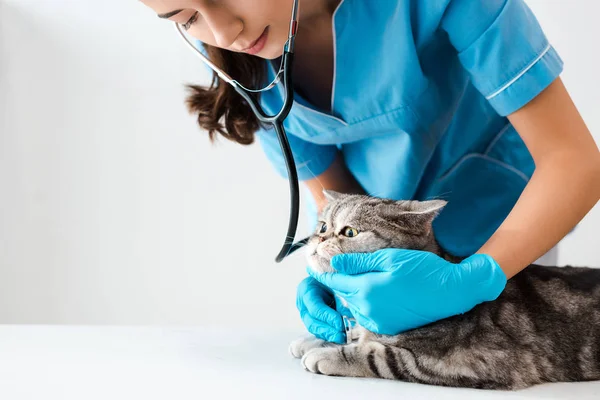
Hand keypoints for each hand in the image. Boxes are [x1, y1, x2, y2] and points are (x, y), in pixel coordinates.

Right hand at [296, 276, 347, 343]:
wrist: (324, 275)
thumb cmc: (331, 276)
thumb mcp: (335, 284)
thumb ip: (340, 298)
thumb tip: (349, 317)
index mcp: (306, 290)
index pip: (315, 308)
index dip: (328, 317)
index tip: (341, 323)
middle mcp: (302, 304)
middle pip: (312, 322)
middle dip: (328, 330)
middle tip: (343, 335)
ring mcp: (305, 313)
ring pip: (314, 328)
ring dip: (329, 335)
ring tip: (343, 338)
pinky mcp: (310, 319)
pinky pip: (318, 330)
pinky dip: (329, 334)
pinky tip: (339, 337)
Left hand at [308, 249, 506, 334]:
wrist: (451, 292)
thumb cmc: (424, 271)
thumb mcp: (390, 259)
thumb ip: (359, 262)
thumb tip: (333, 261)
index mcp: (366, 290)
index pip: (335, 281)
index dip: (323, 272)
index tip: (312, 266)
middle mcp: (369, 309)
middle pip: (343, 293)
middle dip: (337, 281)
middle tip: (333, 268)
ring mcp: (379, 321)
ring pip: (353, 305)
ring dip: (351, 293)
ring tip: (354, 278)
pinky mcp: (388, 327)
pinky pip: (366, 315)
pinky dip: (364, 304)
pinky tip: (372, 292)